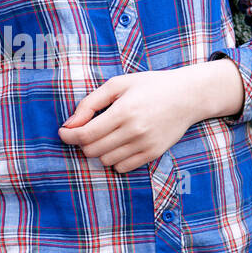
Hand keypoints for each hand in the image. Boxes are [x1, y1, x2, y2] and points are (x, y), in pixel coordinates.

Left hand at [57, 61, 243, 172]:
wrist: (187, 96)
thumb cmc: (150, 86)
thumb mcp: (118, 84)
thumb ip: (90, 103)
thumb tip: (70, 125)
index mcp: (123, 111)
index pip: (86, 134)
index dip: (69, 136)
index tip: (64, 132)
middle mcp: (134, 131)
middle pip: (92, 150)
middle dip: (83, 143)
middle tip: (87, 131)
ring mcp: (145, 145)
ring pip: (106, 161)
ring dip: (99, 151)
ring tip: (106, 135)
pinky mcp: (153, 154)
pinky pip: (122, 168)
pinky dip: (114, 159)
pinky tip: (119, 145)